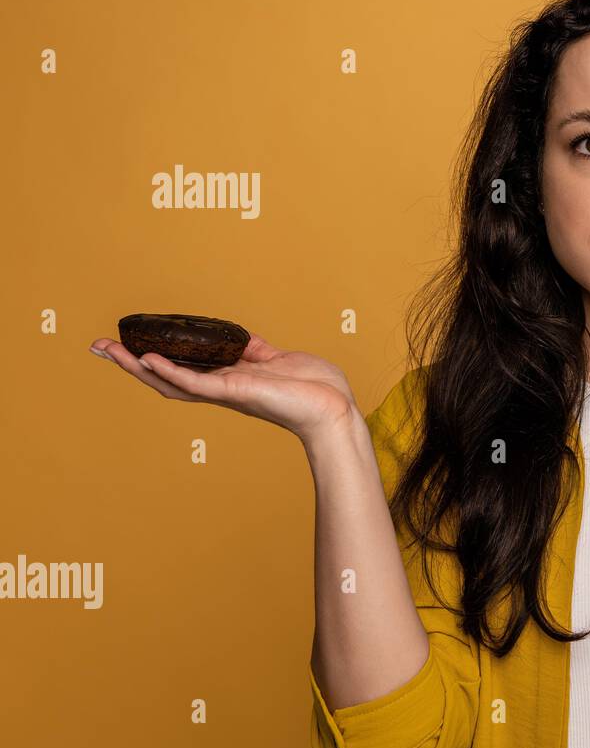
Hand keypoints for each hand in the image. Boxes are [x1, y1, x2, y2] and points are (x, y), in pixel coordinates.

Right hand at [88, 332, 358, 442]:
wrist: (333, 407)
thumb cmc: (313, 388)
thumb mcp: (277, 361)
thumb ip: (254, 352)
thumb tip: (240, 340)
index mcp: (229, 382)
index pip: (182, 370)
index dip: (153, 360)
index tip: (126, 345)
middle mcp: (221, 390)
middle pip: (164, 378)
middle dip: (130, 364)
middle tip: (99, 347)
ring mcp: (226, 392)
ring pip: (171, 382)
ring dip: (138, 367)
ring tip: (110, 351)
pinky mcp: (235, 392)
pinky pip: (196, 383)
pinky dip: (171, 372)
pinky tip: (148, 359)